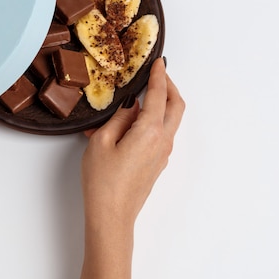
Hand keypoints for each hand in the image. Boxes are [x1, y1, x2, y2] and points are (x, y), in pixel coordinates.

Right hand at [79, 57, 184, 278]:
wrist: (112, 216)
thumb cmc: (103, 181)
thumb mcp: (101, 141)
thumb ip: (118, 119)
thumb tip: (130, 108)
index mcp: (150, 131)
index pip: (158, 95)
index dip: (158, 76)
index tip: (158, 62)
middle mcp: (162, 141)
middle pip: (176, 106)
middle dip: (170, 86)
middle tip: (158, 74)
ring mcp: (162, 154)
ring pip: (171, 120)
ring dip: (162, 103)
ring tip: (142, 96)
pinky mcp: (157, 163)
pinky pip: (161, 134)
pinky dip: (153, 120)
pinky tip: (131, 122)